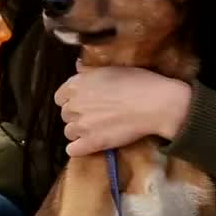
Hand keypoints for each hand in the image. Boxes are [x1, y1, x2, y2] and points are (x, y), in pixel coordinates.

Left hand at [53, 62, 191, 156]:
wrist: (155, 104)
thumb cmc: (137, 82)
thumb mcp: (111, 69)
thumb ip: (89, 71)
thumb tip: (77, 66)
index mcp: (77, 84)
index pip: (60, 97)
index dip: (71, 100)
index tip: (84, 102)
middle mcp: (75, 104)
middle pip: (65, 114)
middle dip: (77, 116)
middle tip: (94, 116)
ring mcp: (82, 125)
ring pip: (69, 132)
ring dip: (79, 132)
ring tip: (95, 130)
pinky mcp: (92, 142)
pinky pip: (73, 150)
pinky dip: (79, 148)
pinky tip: (89, 145)